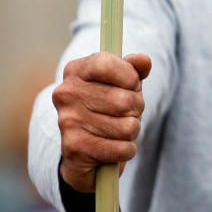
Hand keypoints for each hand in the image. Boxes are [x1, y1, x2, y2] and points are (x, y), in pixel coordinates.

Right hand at [52, 52, 151, 192]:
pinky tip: (114, 147)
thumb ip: (134, 69)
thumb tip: (144, 60)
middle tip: (126, 113)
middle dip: (136, 109)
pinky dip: (126, 150)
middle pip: (125, 100)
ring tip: (118, 131)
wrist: (81, 151)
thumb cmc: (107, 110)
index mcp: (75, 71)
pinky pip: (122, 149)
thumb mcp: (121, 84)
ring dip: (131, 131)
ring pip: (127, 127)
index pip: (107, 64)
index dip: (129, 77)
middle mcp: (67, 93)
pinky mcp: (75, 148)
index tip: (132, 85)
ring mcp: (68, 121)